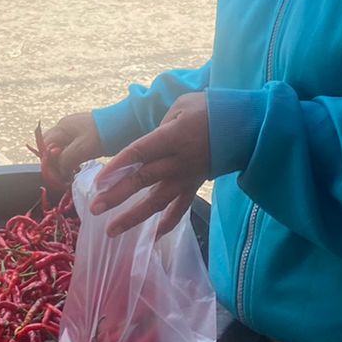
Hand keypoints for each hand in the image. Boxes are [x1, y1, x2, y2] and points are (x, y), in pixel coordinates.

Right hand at [41, 112, 103, 178]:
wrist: (125, 124)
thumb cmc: (102, 135)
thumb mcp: (81, 149)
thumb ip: (65, 160)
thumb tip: (58, 172)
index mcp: (61, 128)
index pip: (44, 146)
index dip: (47, 162)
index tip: (55, 176)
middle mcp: (64, 127)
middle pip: (50, 148)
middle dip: (54, 163)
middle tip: (62, 176)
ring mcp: (74, 131)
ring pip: (61, 150)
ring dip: (63, 163)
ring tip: (70, 174)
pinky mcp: (84, 136)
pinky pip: (71, 149)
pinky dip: (71, 160)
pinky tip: (77, 167)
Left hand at [91, 93, 209, 235]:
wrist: (247, 126)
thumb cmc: (211, 109)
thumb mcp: (182, 105)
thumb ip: (160, 125)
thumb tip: (146, 146)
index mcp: (173, 137)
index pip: (140, 152)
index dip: (118, 167)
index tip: (98, 181)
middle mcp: (178, 160)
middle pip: (143, 180)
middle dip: (117, 195)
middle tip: (95, 209)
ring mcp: (187, 176)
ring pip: (157, 201)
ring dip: (134, 217)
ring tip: (112, 230)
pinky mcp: (195, 184)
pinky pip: (181, 207)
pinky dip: (168, 223)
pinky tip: (153, 237)